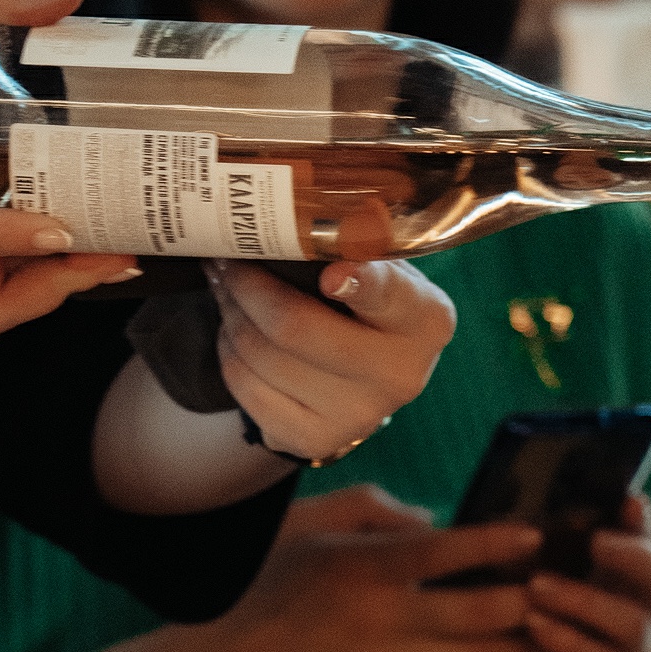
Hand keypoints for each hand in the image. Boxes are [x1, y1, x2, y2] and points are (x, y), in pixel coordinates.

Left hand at [208, 257, 455, 463]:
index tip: (329, 273)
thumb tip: (302, 211)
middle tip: (227, 258)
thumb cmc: (368, 307)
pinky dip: (228, 352)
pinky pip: (245, 387)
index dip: (359, 283)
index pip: (387, 295)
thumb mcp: (382, 271)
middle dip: (247, 286)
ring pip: (261, 355)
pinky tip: (235, 332)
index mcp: (425, 320)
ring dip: (230, 313)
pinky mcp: (314, 440)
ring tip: (225, 287)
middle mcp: (399, 374)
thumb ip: (357, 245)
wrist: (366, 382)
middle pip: (296, 327)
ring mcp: (357, 415)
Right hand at [213, 488, 541, 651]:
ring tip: (553, 621)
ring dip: (520, 643)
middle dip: (528, 598)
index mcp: (361, 569)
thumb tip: (431, 520)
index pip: (447, 552)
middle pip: (479, 613)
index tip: (533, 536)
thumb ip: (372, 508)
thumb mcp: (306, 525)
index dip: (498, 544)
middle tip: (560, 580)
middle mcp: (381, 622)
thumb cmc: (261, 585)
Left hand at [494, 492, 650, 651]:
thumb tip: (513, 507)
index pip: (647, 538)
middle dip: (633, 553)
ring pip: (630, 621)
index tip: (629, 500)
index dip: (643, 520)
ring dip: (582, 599)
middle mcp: (642, 610)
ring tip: (536, 587)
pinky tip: (536, 627)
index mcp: (626, 578)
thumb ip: (536, 552)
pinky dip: (569, 641)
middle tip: (595, 542)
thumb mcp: (533, 585)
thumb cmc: (535, 634)